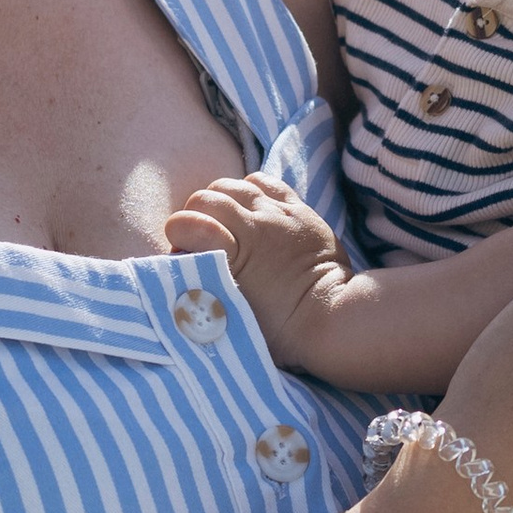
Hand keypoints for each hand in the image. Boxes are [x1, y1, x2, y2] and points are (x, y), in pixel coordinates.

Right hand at [164, 175, 352, 370]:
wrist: (334, 317)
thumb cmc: (281, 329)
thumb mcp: (231, 316)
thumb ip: (203, 289)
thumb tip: (182, 272)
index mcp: (235, 253)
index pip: (185, 223)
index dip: (177, 234)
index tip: (182, 252)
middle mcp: (256, 225)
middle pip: (207, 197)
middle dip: (194, 215)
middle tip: (201, 239)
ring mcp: (280, 213)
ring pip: (235, 185)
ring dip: (221, 199)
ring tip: (225, 223)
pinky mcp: (300, 209)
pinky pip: (266, 182)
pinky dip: (251, 190)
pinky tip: (251, 210)